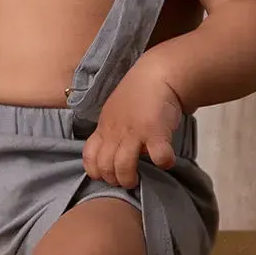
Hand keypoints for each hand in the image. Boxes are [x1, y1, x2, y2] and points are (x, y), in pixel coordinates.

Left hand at [82, 60, 183, 188]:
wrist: (158, 74)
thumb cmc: (138, 93)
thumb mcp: (114, 111)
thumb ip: (112, 131)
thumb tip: (117, 152)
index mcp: (104, 127)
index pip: (89, 156)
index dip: (95, 171)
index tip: (106, 175)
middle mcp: (116, 131)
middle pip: (104, 166)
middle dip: (112, 180)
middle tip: (124, 180)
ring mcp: (135, 132)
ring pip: (123, 166)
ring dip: (129, 178)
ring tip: (137, 181)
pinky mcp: (156, 131)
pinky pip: (159, 157)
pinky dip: (164, 163)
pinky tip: (166, 160)